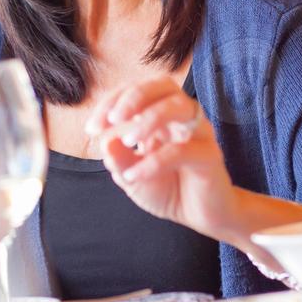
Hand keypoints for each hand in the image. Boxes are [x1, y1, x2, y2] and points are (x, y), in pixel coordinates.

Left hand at [85, 76, 237, 239]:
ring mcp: (199, 134)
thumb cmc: (167, 189)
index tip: (92, 129)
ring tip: (128, 141)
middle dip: (134, 96)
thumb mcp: (131, 176)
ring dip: (149, 118)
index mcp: (161, 116)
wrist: (199, 216)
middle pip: (164, 85)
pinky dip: (153, 162)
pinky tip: (134, 176)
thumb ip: (118, 159)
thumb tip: (106, 141)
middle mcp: (182, 118)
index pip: (137, 92)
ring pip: (179, 106)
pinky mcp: (210, 155)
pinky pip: (182, 150)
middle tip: (113, 119)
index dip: (112, 102)